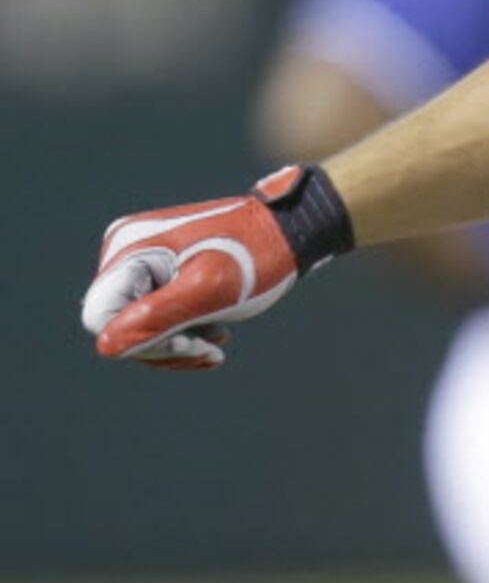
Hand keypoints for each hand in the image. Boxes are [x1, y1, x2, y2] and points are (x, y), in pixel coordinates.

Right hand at [82, 167, 325, 369]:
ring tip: (218, 347)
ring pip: (139, 319)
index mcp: (129, 250)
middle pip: (120, 322)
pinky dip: (184, 327)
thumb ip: (158, 317)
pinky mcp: (161, 265)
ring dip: (178, 341)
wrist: (291, 229)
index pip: (103, 319)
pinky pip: (157, 308)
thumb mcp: (211, 290)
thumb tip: (107, 347)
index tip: (190, 343)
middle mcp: (126, 249)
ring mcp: (142, 256)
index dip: (142, 342)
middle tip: (210, 352)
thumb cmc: (256, 255)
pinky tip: (217, 334)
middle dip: (165, 345)